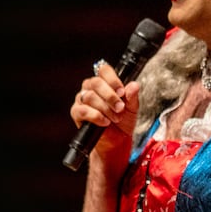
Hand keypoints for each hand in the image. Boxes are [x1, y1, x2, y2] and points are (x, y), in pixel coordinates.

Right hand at [71, 61, 138, 176]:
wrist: (117, 141)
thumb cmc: (123, 122)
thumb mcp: (132, 108)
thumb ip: (132, 96)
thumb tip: (134, 85)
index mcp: (105, 83)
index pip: (103, 70)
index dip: (113, 79)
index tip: (122, 91)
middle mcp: (91, 88)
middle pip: (95, 82)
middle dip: (110, 95)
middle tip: (120, 107)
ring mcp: (82, 100)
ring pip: (89, 96)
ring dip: (105, 108)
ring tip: (115, 117)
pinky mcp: (76, 113)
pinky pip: (82, 110)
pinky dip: (96, 116)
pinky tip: (105, 122)